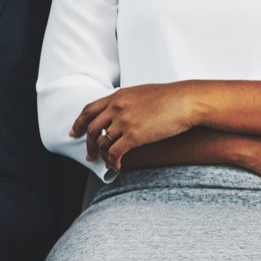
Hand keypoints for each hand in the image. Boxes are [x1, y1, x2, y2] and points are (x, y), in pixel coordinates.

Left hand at [74, 82, 204, 172]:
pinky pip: (115, 152)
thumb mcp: (142, 93)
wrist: (185, 101)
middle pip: (93, 129)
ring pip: (103, 142)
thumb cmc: (170, 98)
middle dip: (89, 145)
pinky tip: (116, 166)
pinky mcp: (134, 136)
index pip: (89, 110)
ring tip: (106, 163)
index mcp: (117, 96)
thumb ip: (127, 101)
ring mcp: (124, 122)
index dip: (79, 123)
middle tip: (89, 155)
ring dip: (101, 156)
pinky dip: (112, 162)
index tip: (75, 132)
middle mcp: (117, 108)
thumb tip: (123, 112)